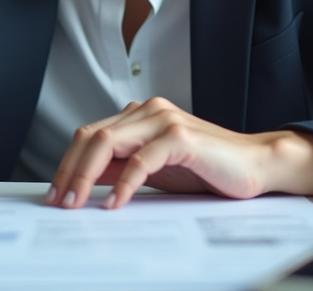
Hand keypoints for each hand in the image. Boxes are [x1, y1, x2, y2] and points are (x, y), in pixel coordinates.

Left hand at [45, 97, 312, 209]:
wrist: (255, 165)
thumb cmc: (208, 168)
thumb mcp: (155, 169)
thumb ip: (122, 166)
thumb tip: (86, 179)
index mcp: (139, 115)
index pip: (90, 134)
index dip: (68, 163)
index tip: (57, 192)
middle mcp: (147, 110)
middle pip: (92, 136)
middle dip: (70, 170)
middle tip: (60, 201)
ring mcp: (164, 120)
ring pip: (109, 142)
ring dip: (87, 176)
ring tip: (77, 202)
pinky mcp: (181, 136)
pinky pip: (142, 160)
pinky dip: (124, 183)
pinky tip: (116, 203)